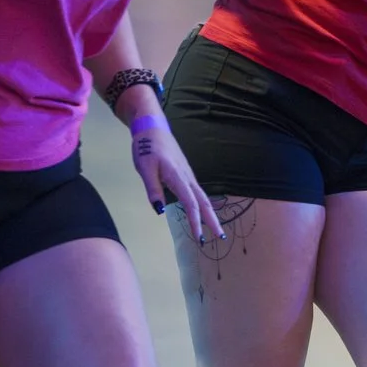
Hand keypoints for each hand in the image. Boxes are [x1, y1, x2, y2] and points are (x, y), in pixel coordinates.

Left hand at [130, 116, 219, 243]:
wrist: (153, 127)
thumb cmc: (146, 147)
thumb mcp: (144, 168)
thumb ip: (153, 189)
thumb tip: (159, 210)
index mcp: (177, 177)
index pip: (190, 204)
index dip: (196, 221)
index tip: (199, 238)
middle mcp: (187, 177)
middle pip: (204, 202)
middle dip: (212, 220)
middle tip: (221, 237)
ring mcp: (188, 175)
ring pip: (203, 197)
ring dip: (210, 214)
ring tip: (215, 228)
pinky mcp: (185, 173)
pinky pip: (198, 192)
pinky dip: (203, 205)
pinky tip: (203, 212)